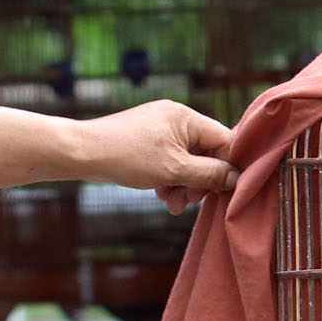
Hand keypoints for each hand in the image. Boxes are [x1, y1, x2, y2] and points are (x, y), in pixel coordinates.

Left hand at [73, 100, 236, 212]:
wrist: (84, 153)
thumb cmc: (128, 157)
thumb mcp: (175, 170)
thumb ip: (210, 174)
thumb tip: (237, 178)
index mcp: (186, 117)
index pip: (223, 140)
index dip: (226, 166)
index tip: (221, 190)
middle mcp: (176, 118)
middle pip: (205, 152)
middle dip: (199, 181)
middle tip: (191, 200)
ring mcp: (160, 128)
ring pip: (186, 160)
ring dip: (184, 184)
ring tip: (173, 203)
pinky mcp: (147, 140)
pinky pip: (169, 160)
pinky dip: (169, 178)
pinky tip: (162, 195)